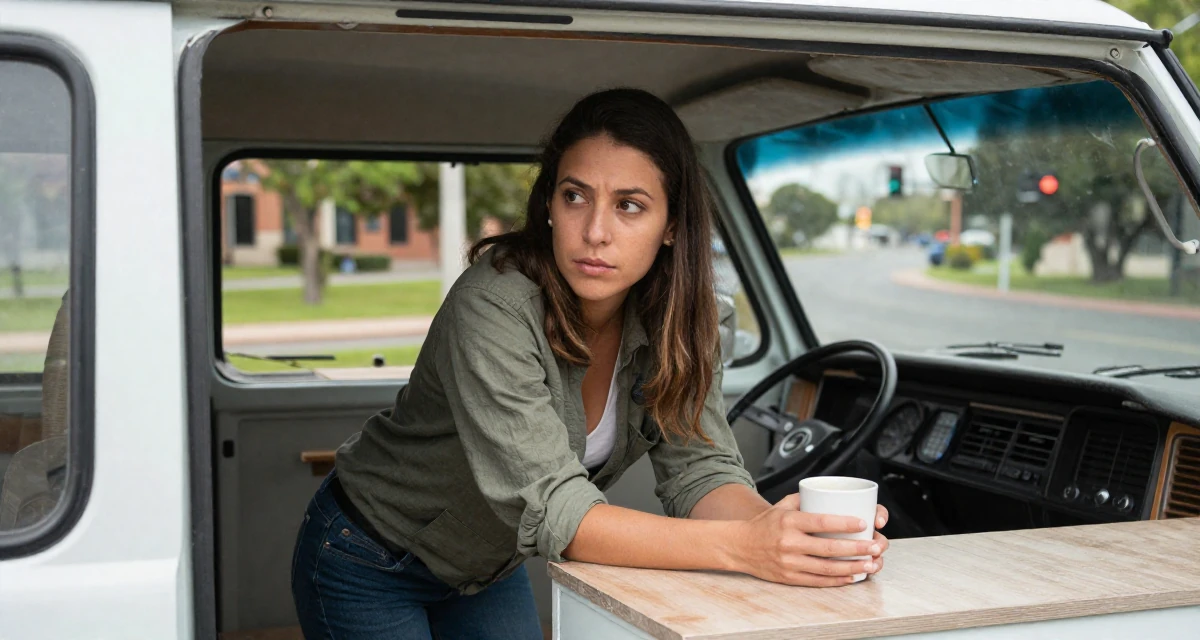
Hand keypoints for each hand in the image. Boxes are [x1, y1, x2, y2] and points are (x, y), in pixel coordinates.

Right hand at [725, 494, 887, 586]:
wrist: (740, 547)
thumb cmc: (764, 525)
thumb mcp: (780, 506)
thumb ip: (804, 499)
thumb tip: (829, 493)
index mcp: (789, 521)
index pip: (821, 522)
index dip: (845, 523)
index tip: (863, 523)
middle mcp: (789, 543)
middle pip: (829, 548)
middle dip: (857, 549)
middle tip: (875, 547)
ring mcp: (789, 563)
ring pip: (827, 568)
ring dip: (852, 567)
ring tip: (870, 564)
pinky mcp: (789, 578)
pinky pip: (818, 581)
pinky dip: (837, 580)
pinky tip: (852, 576)